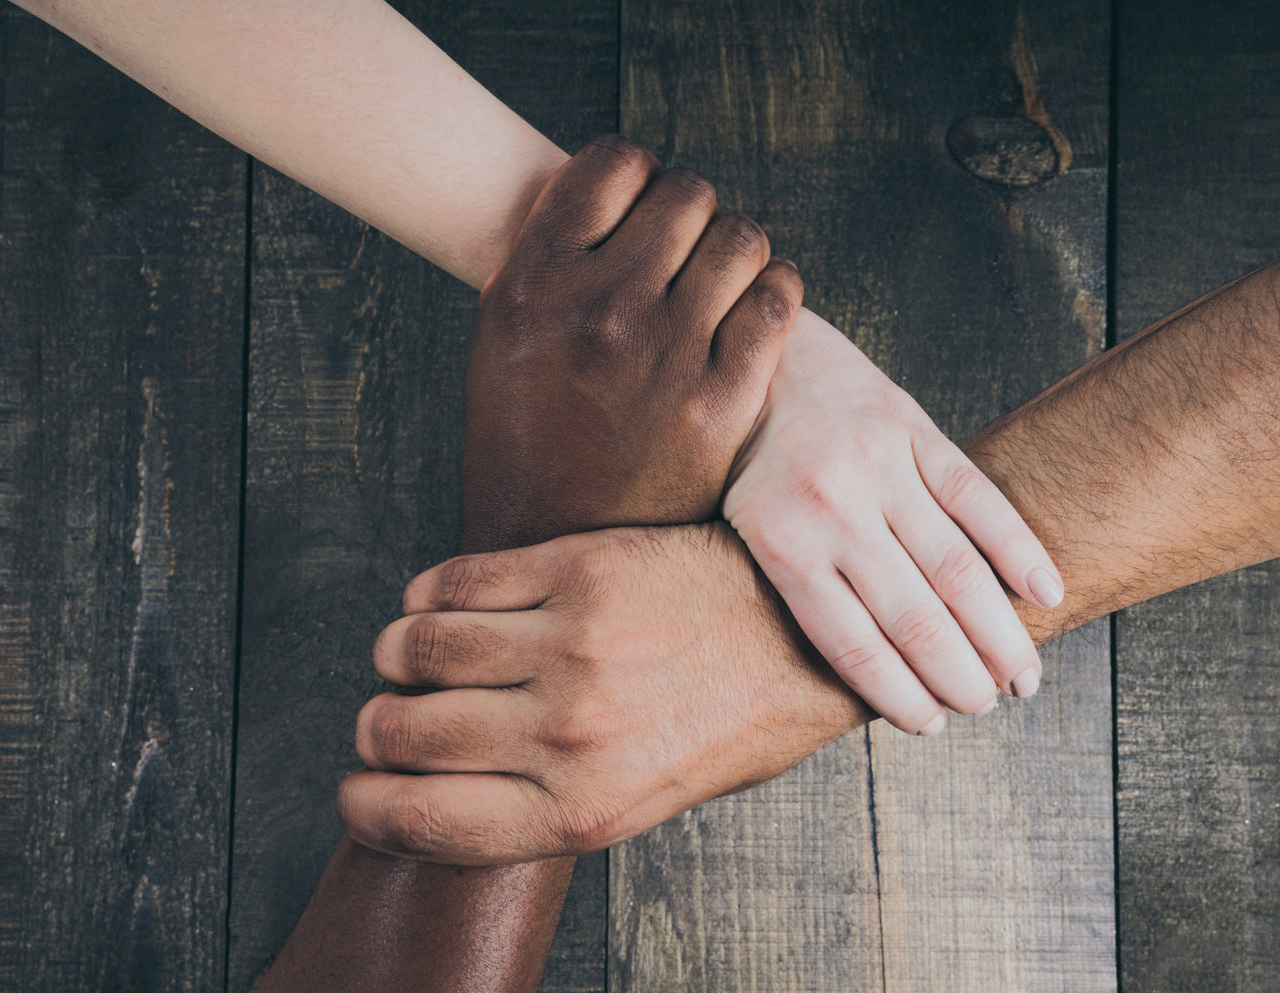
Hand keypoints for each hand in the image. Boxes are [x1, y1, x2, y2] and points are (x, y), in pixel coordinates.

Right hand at [338, 523, 868, 864]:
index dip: (362, 805)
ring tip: (415, 654)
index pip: (419, 820)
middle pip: (399, 734)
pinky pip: (456, 583)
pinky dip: (429, 595)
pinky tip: (442, 603)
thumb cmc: (725, 724)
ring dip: (396, 655)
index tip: (358, 788)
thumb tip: (434, 792)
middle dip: (376, 729)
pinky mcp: (579, 571)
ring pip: (415, 649)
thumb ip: (540, 805)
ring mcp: (573, 646)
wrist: (802, 637)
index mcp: (582, 810)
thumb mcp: (641, 801)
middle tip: (391, 716)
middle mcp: (569, 734)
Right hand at [462, 134, 802, 550]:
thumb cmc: (523, 436)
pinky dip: (771, 293)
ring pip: (741, 237)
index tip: (639, 209)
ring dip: (733, 252)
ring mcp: (666, 353)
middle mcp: (600, 306)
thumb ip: (553, 256)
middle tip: (680, 256)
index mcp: (535, 280)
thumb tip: (613, 185)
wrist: (545, 544)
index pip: (615, 162)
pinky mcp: (721, 400)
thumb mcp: (502, 333)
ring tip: (714, 287)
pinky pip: (776, 298)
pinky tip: (748, 315)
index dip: (636, 177)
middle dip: (688, 216)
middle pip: (687, 193)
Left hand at [723, 312, 1062, 733]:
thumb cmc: (747, 459)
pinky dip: (1018, 549)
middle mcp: (831, 508)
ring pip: (955, 567)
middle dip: (957, 675)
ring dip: (998, 632)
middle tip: (986, 706)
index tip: (932, 726)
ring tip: (1023, 678)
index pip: (851, 644)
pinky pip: (976, 497)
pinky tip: (1047, 594)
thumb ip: (793, 586)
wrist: (753, 353)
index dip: (898, 695)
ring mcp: (877, 466)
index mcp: (780, 543)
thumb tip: (859, 674)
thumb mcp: (744, 526)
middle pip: (912, 616)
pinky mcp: (911, 428)